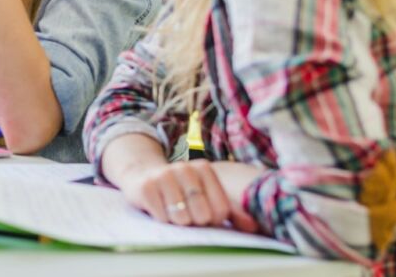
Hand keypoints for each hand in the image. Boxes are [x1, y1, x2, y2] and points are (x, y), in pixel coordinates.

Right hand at [115, 160, 258, 232]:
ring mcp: (164, 176)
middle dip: (194, 221)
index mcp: (204, 168)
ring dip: (177, 222)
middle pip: (202, 215)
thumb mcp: (205, 194)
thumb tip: (253, 226)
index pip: (220, 210)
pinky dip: (162, 219)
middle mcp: (185, 168)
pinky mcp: (146, 187)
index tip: (203, 212)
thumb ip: (231, 210)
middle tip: (186, 212)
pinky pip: (162, 218)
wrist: (142, 174)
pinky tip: (158, 207)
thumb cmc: (180, 189)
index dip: (212, 219)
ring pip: (182, 218)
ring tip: (172, 209)